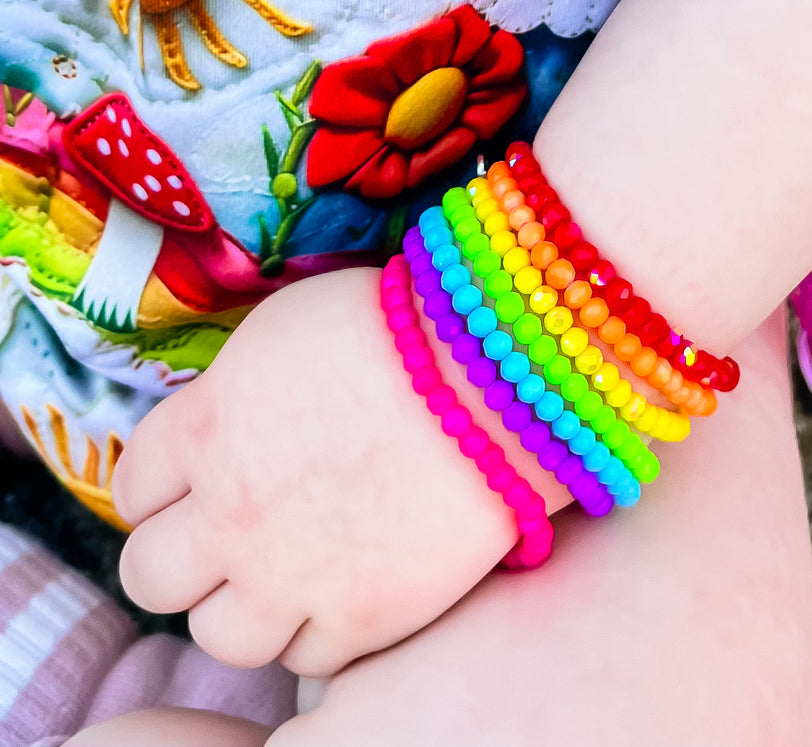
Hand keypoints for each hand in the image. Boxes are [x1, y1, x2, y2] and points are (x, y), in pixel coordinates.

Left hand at [113, 267, 558, 675]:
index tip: (195, 487)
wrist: (503, 375)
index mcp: (205, 430)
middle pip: (150, 576)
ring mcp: (295, 576)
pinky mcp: (365, 617)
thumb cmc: (402, 329)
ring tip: (285, 579)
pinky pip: (306, 660)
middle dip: (183, 558)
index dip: (161, 490)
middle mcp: (231, 514)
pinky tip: (345, 593)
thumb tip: (221, 424)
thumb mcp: (283, 332)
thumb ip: (229, 392)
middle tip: (229, 539)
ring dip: (243, 608)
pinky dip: (317, 631)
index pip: (131, 488)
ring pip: (216, 636)